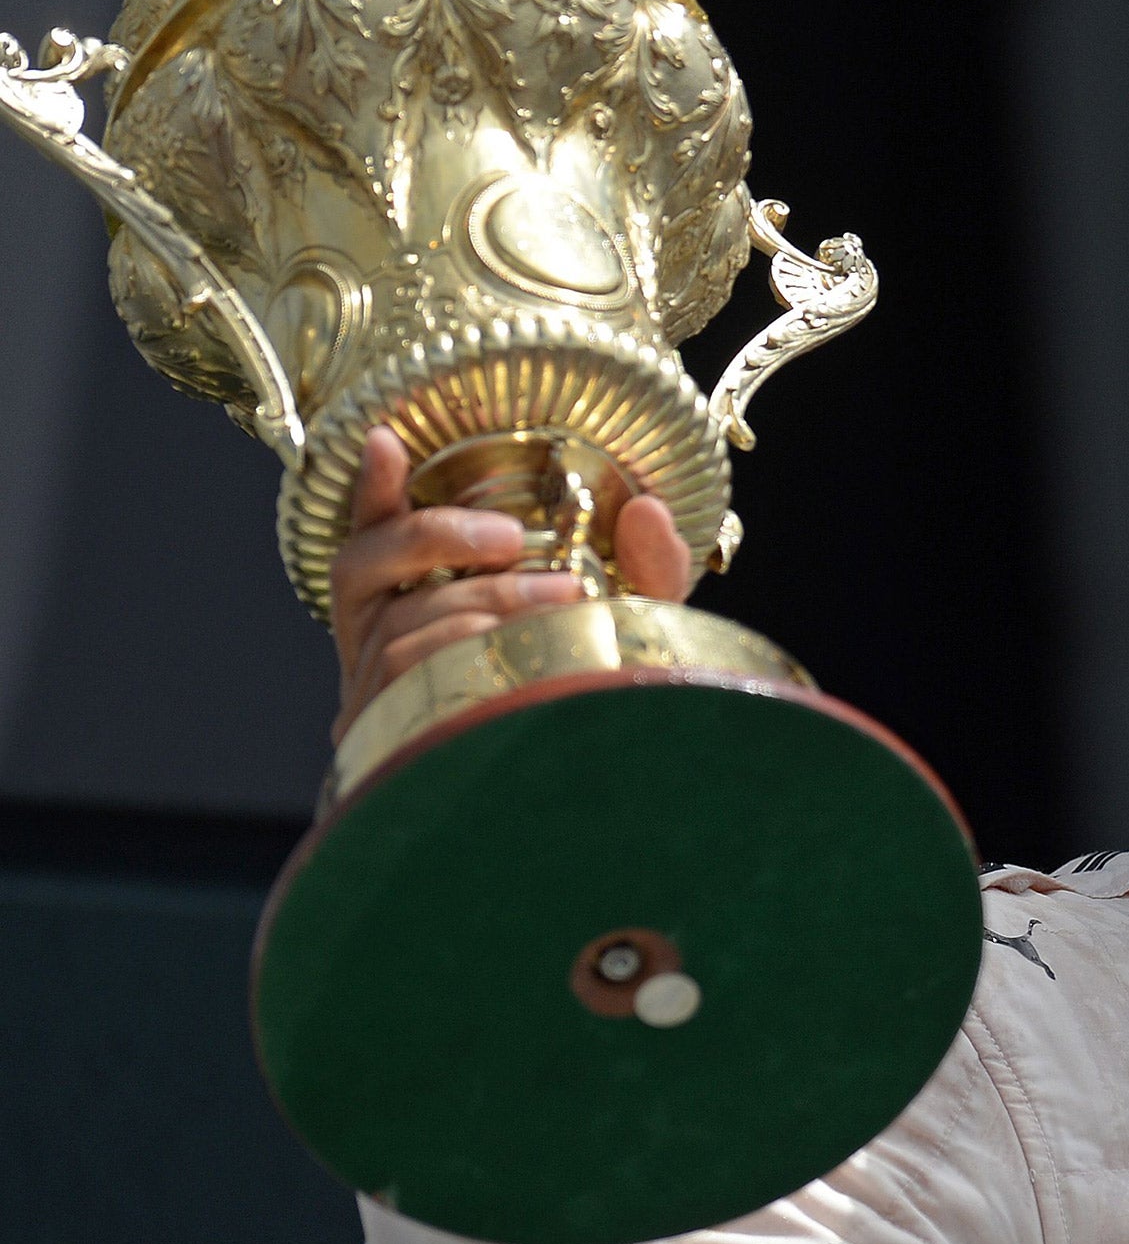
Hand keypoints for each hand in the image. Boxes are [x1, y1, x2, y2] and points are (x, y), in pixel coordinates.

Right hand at [328, 426, 693, 743]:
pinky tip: (515, 657)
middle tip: (518, 544)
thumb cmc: (592, 696)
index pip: (372, 539)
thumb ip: (645, 566)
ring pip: (396, 627)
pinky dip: (462, 653)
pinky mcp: (383, 743)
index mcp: (413, 610)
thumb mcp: (627, 623)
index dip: (371, 490)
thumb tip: (647, 510)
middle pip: (366, 568)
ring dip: (477, 603)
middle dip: (442, 539)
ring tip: (556, 607)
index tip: (384, 440)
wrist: (598, 803)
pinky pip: (405, 682)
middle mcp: (375, 649)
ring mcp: (373, 699)